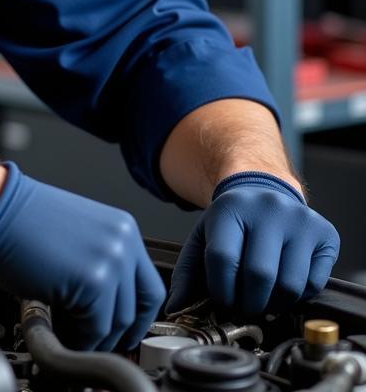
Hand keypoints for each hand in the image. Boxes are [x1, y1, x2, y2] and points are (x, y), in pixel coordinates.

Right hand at [0, 162, 164, 351]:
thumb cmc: (19, 219)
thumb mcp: (75, 235)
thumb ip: (98, 262)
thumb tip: (102, 301)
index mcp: (121, 228)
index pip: (149, 286)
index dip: (137, 316)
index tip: (126, 330)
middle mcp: (122, 243)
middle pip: (136, 308)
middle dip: (116, 332)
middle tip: (96, 340)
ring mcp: (111, 262)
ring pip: (116, 322)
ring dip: (95, 337)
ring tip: (73, 334)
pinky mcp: (93, 282)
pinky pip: (94, 328)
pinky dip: (80, 339)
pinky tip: (64, 332)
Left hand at [165, 171, 339, 315]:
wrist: (265, 192)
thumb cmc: (234, 222)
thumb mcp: (205, 235)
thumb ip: (188, 271)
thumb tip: (177, 307)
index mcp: (230, 207)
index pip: (222, 258)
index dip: (221, 290)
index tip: (222, 301)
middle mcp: (267, 209)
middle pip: (258, 275)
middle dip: (248, 303)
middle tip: (244, 307)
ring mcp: (298, 220)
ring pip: (289, 285)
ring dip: (274, 304)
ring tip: (263, 299)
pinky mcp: (324, 234)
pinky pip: (313, 283)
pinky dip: (298, 297)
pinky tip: (283, 286)